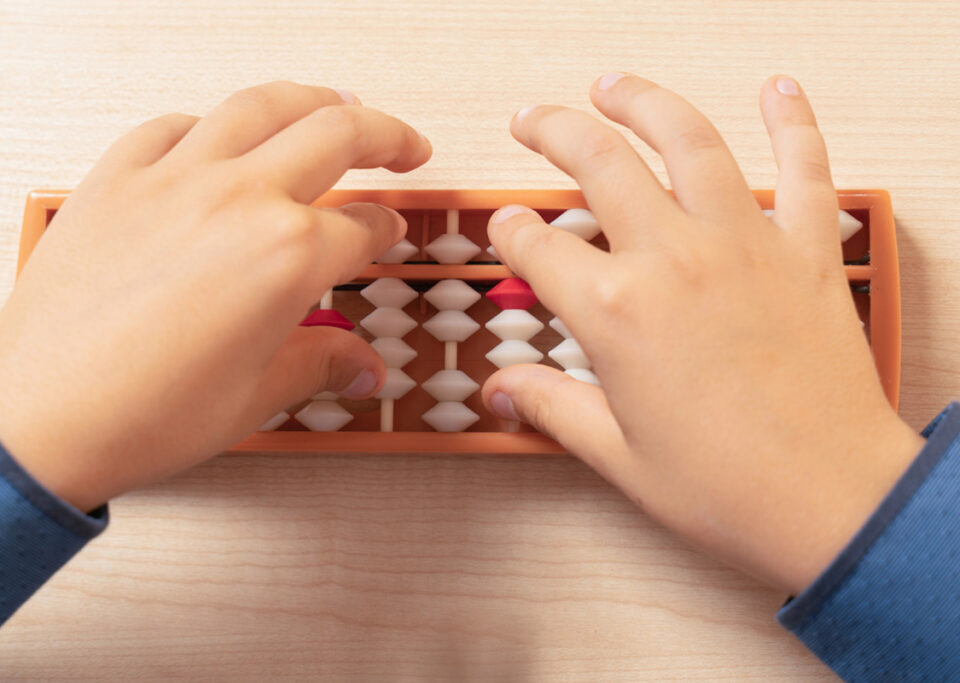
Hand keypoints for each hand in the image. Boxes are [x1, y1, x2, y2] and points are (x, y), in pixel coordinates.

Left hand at [0, 81, 430, 511]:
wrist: (38, 417)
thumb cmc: (140, 414)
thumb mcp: (255, 397)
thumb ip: (320, 365)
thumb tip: (360, 367)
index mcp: (287, 256)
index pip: (363, 228)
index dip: (388, 231)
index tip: (391, 233)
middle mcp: (238, 200)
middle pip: (337, 136)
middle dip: (387, 137)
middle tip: (406, 147)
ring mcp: (174, 178)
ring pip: (261, 106)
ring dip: (313, 100)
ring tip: (337, 104)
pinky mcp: (118, 178)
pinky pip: (172, 127)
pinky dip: (209, 124)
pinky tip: (220, 134)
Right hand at [481, 74, 923, 593]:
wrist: (830, 502)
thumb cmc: (725, 487)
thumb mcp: (617, 453)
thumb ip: (552, 406)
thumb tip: (502, 390)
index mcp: (615, 312)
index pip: (538, 248)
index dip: (510, 233)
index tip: (505, 228)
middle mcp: (674, 261)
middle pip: (599, 165)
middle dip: (555, 131)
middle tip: (532, 118)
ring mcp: (744, 247)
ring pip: (688, 143)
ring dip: (644, 102)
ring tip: (613, 85)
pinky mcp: (806, 253)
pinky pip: (804, 169)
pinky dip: (792, 122)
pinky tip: (776, 90)